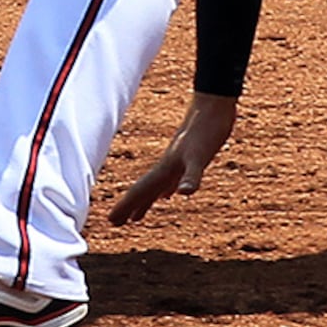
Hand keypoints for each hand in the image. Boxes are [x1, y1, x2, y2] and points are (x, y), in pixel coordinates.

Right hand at [107, 92, 237, 225]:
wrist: (214, 103)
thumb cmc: (208, 129)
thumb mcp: (202, 156)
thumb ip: (192, 175)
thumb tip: (184, 193)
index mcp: (166, 168)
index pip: (141, 190)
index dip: (127, 206)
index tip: (111, 221)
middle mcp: (168, 165)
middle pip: (145, 190)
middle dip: (130, 207)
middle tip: (116, 223)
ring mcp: (177, 161)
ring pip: (157, 185)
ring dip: (147, 200)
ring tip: (137, 217)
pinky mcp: (190, 157)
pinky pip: (173, 178)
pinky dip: (168, 188)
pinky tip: (169, 194)